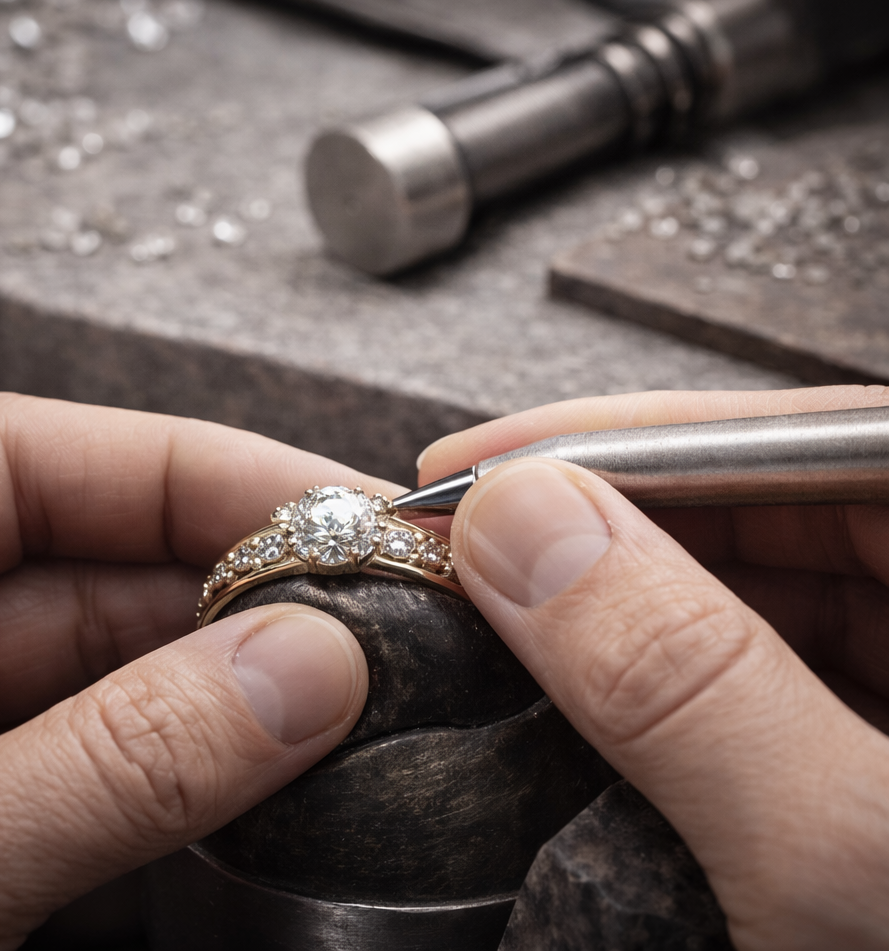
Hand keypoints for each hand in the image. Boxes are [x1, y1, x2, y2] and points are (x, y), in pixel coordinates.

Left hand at [0, 394, 379, 950]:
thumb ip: (112, 767)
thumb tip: (309, 673)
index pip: (26, 463)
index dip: (191, 467)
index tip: (328, 506)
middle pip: (91, 554)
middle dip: (240, 578)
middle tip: (374, 606)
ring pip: (112, 653)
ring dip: (232, 672)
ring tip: (351, 684)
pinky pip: (102, 741)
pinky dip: (191, 752)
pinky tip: (274, 762)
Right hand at [422, 385, 888, 950]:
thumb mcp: (854, 876)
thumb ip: (683, 680)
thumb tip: (520, 527)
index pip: (803, 442)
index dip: (621, 440)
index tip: (475, 465)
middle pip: (769, 503)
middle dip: (602, 519)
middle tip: (466, 547)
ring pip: (759, 584)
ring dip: (620, 594)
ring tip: (502, 609)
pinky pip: (768, 665)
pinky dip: (664, 669)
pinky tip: (588, 684)